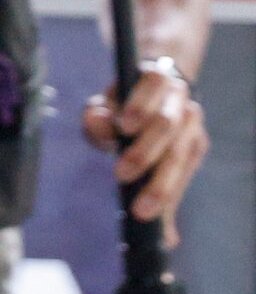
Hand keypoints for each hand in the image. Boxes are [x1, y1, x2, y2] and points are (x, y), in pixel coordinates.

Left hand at [84, 64, 208, 234]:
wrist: (155, 102)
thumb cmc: (121, 105)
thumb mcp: (102, 104)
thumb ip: (96, 114)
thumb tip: (99, 124)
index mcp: (157, 78)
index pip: (153, 82)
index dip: (140, 103)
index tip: (123, 127)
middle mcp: (181, 101)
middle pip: (167, 126)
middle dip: (144, 152)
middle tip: (119, 175)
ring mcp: (193, 127)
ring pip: (180, 155)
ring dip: (160, 184)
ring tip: (141, 209)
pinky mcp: (197, 148)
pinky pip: (185, 174)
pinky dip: (170, 194)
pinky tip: (157, 215)